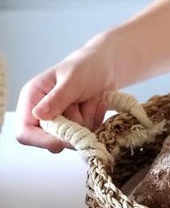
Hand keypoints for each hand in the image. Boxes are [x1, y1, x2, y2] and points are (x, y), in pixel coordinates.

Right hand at [16, 37, 115, 152]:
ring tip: (89, 99)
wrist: (105, 67)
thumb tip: (38, 115)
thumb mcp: (71, 81)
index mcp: (32, 99)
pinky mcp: (78, 125)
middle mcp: (44, 114)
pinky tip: (97, 103)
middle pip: (52, 140)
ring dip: (87, 120)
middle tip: (80, 104)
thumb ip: (57, 99)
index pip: (25, 132)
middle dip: (72, 126)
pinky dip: (96, 120)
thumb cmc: (84, 67)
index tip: (62, 140)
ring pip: (73, 139)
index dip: (42, 141)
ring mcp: (62, 121)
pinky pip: (88, 135)